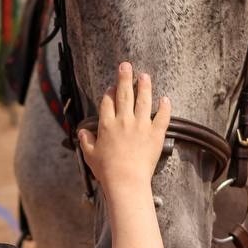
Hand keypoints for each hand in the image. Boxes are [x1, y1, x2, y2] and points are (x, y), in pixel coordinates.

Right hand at [77, 62, 170, 195]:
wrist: (126, 181)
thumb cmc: (107, 171)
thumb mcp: (90, 156)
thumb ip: (86, 141)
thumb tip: (82, 132)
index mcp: (107, 125)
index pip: (107, 103)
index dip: (109, 92)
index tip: (111, 86)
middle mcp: (124, 121)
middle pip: (124, 94)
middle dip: (125, 78)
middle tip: (126, 65)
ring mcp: (141, 126)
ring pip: (143, 100)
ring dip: (144, 86)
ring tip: (145, 76)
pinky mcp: (155, 134)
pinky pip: (162, 117)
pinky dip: (164, 107)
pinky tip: (165, 99)